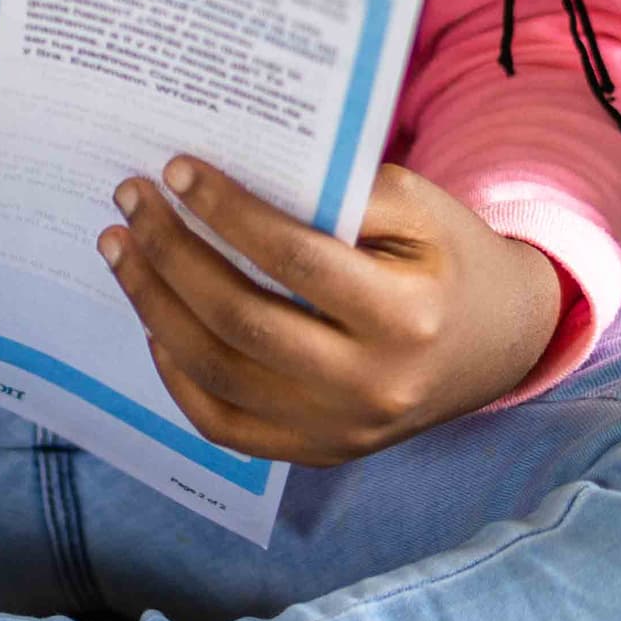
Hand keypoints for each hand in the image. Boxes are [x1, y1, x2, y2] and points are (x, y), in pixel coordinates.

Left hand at [98, 159, 560, 466]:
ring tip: (122, 249)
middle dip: (171, 254)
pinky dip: (178, 375)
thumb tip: (236, 171)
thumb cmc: (449, 257)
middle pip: (241, 321)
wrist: (499, 343)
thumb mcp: (419, 206)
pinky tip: (155, 322)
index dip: (227, 212)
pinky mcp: (316, 450)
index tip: (177, 169)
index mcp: (404, 314)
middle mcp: (370, 384)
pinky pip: (225, 425)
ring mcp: (340, 429)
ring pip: (219, 374)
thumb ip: (340, 191)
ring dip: (155, 306)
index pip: (294, 260)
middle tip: (131, 200)